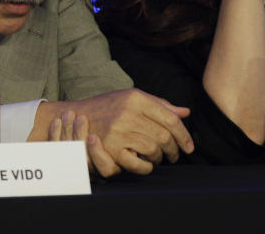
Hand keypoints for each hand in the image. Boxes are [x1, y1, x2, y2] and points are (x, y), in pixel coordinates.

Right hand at [32, 89, 192, 176]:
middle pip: (164, 136)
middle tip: (175, 156)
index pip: (170, 118)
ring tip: (158, 159)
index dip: (184, 135)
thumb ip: (158, 104)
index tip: (189, 146)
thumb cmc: (107, 107)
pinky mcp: (111, 147)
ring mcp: (119, 130)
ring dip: (160, 159)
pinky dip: (146, 167)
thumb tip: (185, 112)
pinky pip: (139, 163)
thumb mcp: (131, 98)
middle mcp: (128, 112)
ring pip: (153, 150)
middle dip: (174, 150)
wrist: (75, 116)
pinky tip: (146, 165)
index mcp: (136, 98)